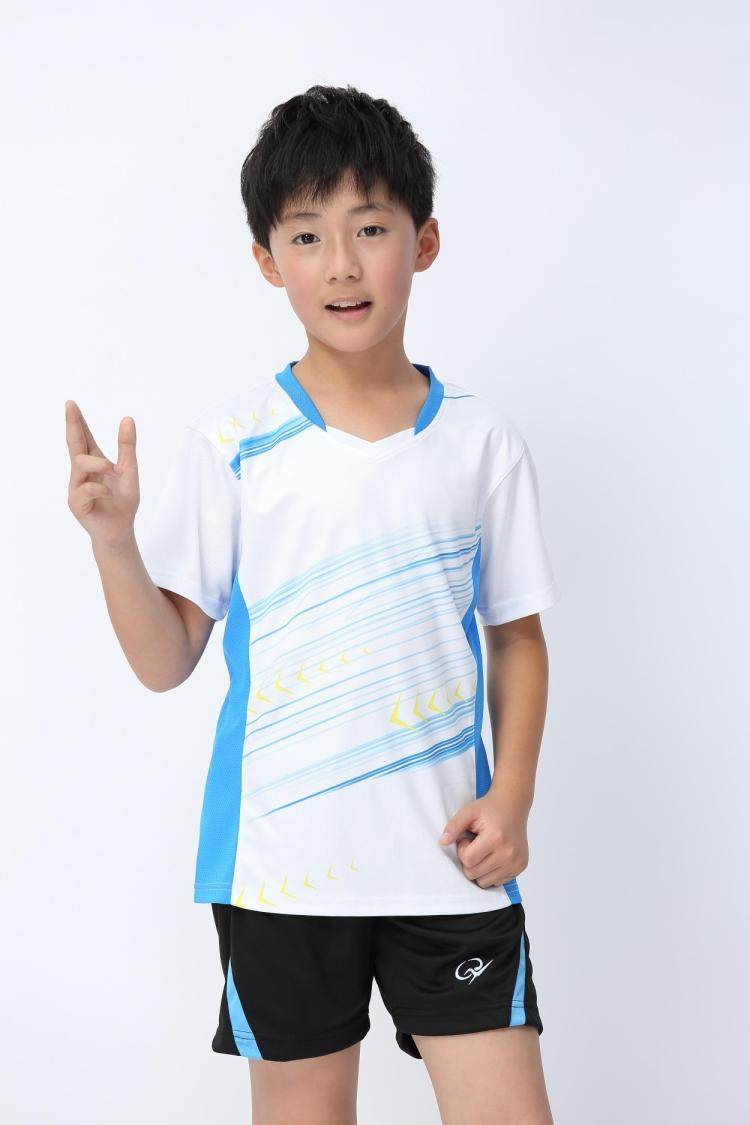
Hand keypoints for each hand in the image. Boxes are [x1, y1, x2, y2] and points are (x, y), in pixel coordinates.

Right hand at [65, 400, 139, 545]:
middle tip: (70, 405)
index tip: (71, 404)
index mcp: (94, 462)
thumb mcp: (129, 471)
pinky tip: (108, 494)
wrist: (121, 529)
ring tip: (113, 470)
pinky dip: (100, 489)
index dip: (78, 421)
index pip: (84, 437)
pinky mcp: (76, 502)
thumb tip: (127, 419)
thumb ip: (127, 447)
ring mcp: (76, 486)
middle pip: (74, 443)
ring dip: (99, 464)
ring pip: (80, 463)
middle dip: (72, 424)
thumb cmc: (123, 501)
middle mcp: (82, 472)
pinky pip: (85, 489)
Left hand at [438, 789, 529, 888]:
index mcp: (496, 838)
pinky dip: (491, 872)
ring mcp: (516, 862)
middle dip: (470, 861)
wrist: (513, 805)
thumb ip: (454, 826)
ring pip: (485, 882)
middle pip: (474, 874)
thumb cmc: (490, 809)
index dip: (463, 850)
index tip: (468, 839)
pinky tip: (494, 855)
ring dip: (480, 869)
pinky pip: (497, 882)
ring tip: (485, 850)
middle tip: (476, 844)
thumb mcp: (468, 812)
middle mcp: (509, 853)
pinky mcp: (520, 867)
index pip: (468, 861)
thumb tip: (442, 842)